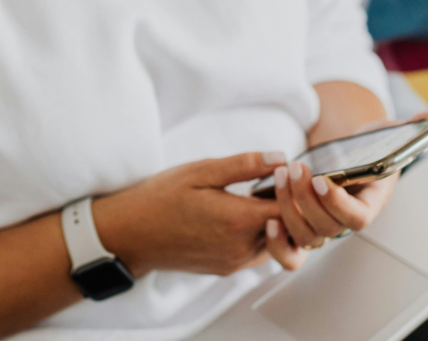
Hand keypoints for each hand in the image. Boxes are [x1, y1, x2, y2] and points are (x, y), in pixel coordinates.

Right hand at [92, 152, 287, 277]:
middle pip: (290, 230)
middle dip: (294, 206)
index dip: (297, 190)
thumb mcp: (201, 171)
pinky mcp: (226, 268)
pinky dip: (263, 233)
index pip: (291, 210)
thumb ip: (244, 165)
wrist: (130, 234)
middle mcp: (241, 248)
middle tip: (287, 182)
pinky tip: (248, 212)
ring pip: (277, 244)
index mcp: (238, 221)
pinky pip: (258, 253)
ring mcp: (234, 262)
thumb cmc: (161, 198)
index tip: (292, 171)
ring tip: (267, 195)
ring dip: (279, 221)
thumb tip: (281, 157)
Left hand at [265, 111, 427, 270]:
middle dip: (305, 199)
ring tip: (281, 175)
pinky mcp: (303, 226)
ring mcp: (323, 226)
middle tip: (295, 169)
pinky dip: (278, 242)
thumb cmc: (368, 148)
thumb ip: (411, 127)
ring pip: (305, 235)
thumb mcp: (389, 134)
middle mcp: (345, 221)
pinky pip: (291, 250)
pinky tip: (268, 217)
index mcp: (370, 203)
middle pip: (326, 228)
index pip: (357, 218)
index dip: (338, 204)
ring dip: (288, 207)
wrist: (348, 157)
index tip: (322, 179)